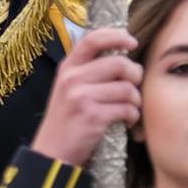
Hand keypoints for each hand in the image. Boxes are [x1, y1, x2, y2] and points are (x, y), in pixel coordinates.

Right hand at [30, 27, 140, 166]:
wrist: (52, 151)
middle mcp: (72, 78)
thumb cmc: (67, 118)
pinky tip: (126, 121)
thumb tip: (124, 56)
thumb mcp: (69, 88)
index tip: (131, 42)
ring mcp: (81, 97)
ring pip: (127, 88)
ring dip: (135, 100)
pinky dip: (132, 116)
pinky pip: (127, 109)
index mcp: (67, 68)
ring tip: (129, 108)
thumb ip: (88, 70)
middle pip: (119, 64)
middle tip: (133, 86)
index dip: (117, 36)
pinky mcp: (92, 116)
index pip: (93, 40)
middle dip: (135, 75)